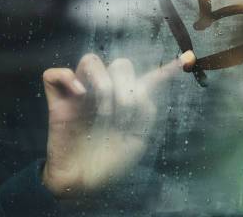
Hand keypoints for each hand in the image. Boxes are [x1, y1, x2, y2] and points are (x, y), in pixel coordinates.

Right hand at [41, 51, 195, 196]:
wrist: (85, 183)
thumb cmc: (112, 162)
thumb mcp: (138, 139)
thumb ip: (145, 111)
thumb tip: (138, 91)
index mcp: (129, 100)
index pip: (150, 78)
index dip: (169, 68)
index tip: (188, 59)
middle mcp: (106, 91)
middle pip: (120, 64)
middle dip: (126, 89)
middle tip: (124, 116)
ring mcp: (81, 94)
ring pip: (90, 61)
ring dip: (103, 85)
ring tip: (104, 112)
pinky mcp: (59, 102)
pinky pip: (54, 74)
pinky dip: (67, 77)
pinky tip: (79, 93)